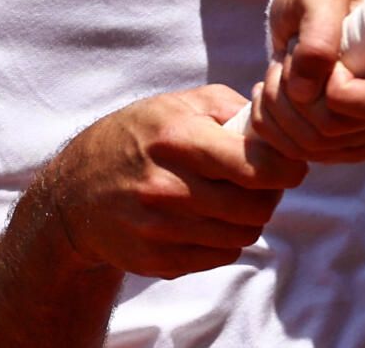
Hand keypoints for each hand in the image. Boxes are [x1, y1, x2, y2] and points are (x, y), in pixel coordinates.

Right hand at [37, 86, 307, 279]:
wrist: (74, 193)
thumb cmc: (135, 138)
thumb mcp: (174, 105)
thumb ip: (229, 107)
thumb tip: (277, 125)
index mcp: (176, 140)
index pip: (259, 166)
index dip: (287, 168)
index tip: (289, 165)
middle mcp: (167, 187)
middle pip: (257, 206)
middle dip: (269, 194)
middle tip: (260, 182)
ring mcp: (160, 229)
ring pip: (243, 235)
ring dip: (247, 218)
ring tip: (231, 199)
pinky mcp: (157, 260)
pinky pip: (220, 256)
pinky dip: (224, 239)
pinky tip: (206, 220)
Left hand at [242, 0, 364, 162]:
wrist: (314, 11)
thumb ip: (317, 33)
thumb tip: (307, 90)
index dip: (336, 90)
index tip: (316, 55)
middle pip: (337, 130)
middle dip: (294, 94)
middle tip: (284, 59)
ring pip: (313, 145)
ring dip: (279, 105)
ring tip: (277, 71)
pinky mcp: (351, 145)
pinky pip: (301, 153)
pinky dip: (273, 123)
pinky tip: (273, 91)